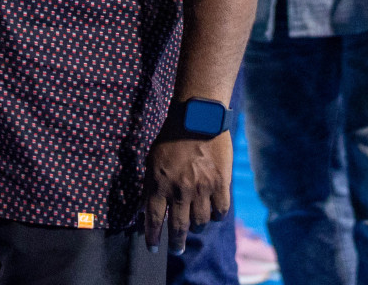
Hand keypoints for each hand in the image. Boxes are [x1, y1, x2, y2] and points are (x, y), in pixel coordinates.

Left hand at [143, 133, 232, 253]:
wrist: (197, 118)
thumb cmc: (170, 137)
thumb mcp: (152, 160)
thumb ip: (151, 185)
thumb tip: (147, 208)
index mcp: (158, 183)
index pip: (153, 219)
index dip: (153, 237)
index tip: (152, 248)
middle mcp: (179, 190)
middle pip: (178, 227)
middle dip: (176, 243)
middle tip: (176, 250)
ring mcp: (201, 189)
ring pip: (200, 223)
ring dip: (196, 228)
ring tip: (194, 227)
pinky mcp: (220, 184)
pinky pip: (220, 212)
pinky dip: (216, 216)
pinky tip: (212, 214)